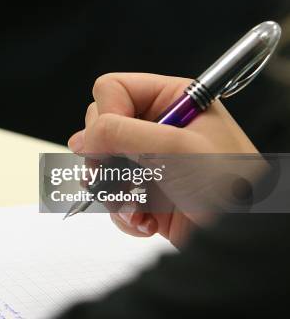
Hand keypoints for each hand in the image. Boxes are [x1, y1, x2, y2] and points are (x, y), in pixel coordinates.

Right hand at [67, 73, 257, 246]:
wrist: (244, 237)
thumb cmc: (230, 187)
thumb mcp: (175, 148)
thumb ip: (122, 133)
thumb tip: (82, 138)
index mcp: (172, 100)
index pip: (113, 89)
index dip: (107, 114)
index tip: (115, 140)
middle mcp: (158, 127)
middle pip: (101, 127)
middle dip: (106, 156)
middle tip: (119, 172)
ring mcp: (149, 160)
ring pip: (101, 164)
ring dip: (113, 188)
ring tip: (136, 202)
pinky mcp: (145, 191)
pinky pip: (112, 195)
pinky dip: (123, 211)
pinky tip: (145, 218)